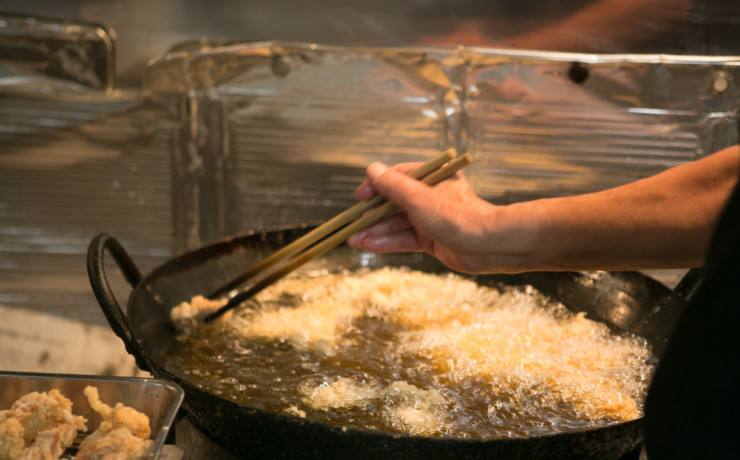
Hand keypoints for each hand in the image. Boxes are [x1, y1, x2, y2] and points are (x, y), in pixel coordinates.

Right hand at [347, 161, 506, 273]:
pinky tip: (369, 245)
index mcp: (433, 177)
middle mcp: (431, 196)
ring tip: (353, 240)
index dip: (377, 187)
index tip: (360, 196)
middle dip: (373, 215)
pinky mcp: (432, 238)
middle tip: (352, 224)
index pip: (398, 177)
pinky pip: (405, 238)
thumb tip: (371, 169)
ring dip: (376, 231)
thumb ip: (393, 185)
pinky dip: (388, 242)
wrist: (488, 246)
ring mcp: (431, 218)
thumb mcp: (419, 198)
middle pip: (394, 203)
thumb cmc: (457, 216)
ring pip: (397, 223)